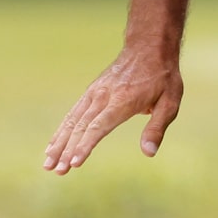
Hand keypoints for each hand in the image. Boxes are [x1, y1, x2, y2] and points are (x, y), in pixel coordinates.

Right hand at [43, 43, 183, 173]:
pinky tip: (52, 145)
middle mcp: (103, 96)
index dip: (85, 146)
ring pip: (71, 120)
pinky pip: (72, 113)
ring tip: (47, 163)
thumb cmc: (162, 77)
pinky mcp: (91, 92)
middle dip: (66, 150)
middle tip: (55, 170)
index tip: (74, 163)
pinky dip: (61, 130)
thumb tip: (148, 153)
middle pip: (80, 127)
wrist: (148, 47)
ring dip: (58, 143)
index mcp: (122, 101)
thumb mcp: (170, 102)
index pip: (99, 127)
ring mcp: (94, 93)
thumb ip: (157, 128)